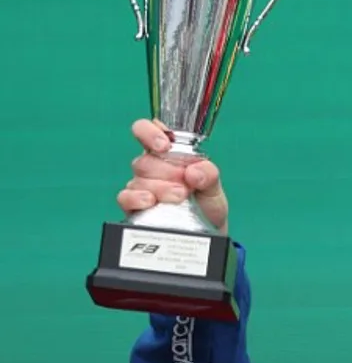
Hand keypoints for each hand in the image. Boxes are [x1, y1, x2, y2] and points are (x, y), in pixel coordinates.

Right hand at [117, 119, 228, 235]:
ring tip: (180, 198)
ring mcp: (141, 186)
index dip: (150, 132)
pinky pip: (125, 197)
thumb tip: (193, 171)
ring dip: (160, 188)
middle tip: (185, 187)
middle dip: (167, 173)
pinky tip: (150, 202)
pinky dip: (136, 198)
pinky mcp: (134, 206)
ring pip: (138, 179)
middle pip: (145, 160)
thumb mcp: (214, 187)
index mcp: (168, 153)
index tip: (164, 145)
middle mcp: (151, 168)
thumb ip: (209, 174)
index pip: (148, 130)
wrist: (206, 232)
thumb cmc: (207, 204)